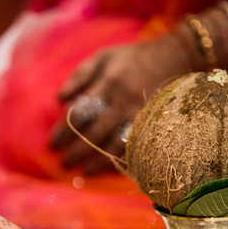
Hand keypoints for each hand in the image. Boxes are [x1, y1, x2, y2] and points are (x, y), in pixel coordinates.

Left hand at [50, 33, 189, 174]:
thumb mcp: (102, 57)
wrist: (174, 56)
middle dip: (77, 150)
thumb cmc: (130, 59)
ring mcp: (141, 113)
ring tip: (84, 172)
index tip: (52, 144)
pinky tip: (110, 168)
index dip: (65, 130)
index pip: (81, 111)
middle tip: (63, 163)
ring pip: (116, 143)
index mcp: (108, 82)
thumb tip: (59, 99)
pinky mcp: (154, 123)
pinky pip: (135, 146)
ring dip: (98, 161)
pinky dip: (121, 159)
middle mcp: (124, 100)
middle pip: (96, 132)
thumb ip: (79, 76)